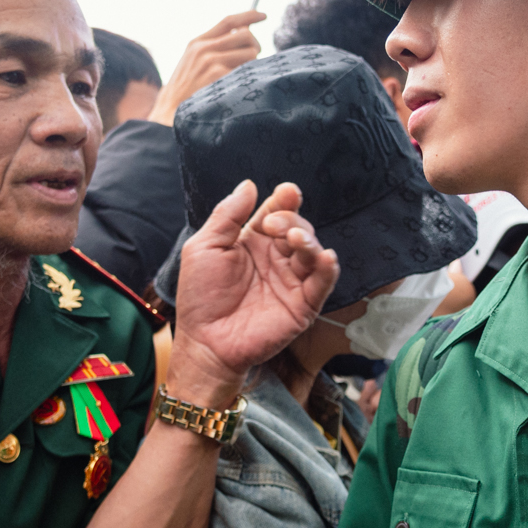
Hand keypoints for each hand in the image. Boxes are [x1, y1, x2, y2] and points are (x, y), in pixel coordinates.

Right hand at [147, 11, 264, 125]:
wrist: (169, 111)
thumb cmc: (186, 90)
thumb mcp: (192, 62)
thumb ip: (212, 48)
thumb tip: (243, 34)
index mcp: (198, 43)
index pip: (229, 21)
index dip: (249, 16)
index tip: (264, 15)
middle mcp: (204, 48)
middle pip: (245, 35)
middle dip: (255, 46)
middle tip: (253, 60)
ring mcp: (211, 62)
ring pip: (251, 53)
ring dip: (253, 65)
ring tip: (244, 77)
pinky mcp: (218, 77)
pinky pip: (247, 71)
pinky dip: (250, 78)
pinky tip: (243, 87)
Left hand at [167, 180, 338, 402]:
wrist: (205, 342)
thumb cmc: (200, 298)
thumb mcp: (205, 247)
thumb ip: (228, 215)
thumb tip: (249, 185)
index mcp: (253, 243)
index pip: (276, 214)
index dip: (284, 201)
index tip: (287, 191)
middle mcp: (275, 260)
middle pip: (297, 228)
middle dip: (291, 220)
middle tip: (272, 227)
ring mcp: (291, 282)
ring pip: (312, 251)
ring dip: (308, 239)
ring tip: (294, 238)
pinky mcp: (303, 305)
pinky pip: (323, 282)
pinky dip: (328, 267)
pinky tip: (324, 256)